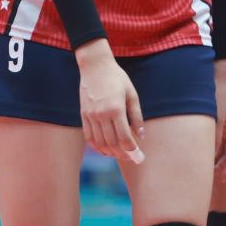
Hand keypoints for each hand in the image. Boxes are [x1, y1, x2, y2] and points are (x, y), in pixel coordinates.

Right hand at [74, 41, 143, 162]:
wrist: (95, 66)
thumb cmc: (117, 78)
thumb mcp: (132, 94)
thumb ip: (136, 116)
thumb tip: (141, 136)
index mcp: (116, 108)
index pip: (124, 137)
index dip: (132, 150)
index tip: (139, 156)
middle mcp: (101, 114)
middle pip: (112, 143)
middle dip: (123, 154)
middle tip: (133, 159)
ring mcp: (90, 115)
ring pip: (100, 142)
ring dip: (111, 152)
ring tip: (121, 155)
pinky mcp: (83, 115)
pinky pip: (89, 137)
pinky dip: (97, 147)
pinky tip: (106, 150)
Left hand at [213, 61, 225, 182]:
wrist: (208, 78)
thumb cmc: (214, 97)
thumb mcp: (215, 120)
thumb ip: (213, 140)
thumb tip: (209, 159)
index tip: (221, 178)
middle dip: (221, 167)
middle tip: (209, 178)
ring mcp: (221, 128)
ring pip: (219, 151)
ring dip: (213, 161)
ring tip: (202, 170)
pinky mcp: (211, 125)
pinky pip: (212, 144)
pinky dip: (207, 152)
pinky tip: (198, 157)